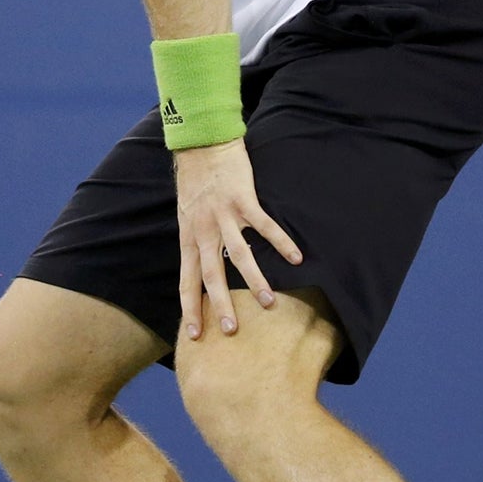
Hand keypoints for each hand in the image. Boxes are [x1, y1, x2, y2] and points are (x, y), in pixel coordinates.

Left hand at [174, 140, 301, 339]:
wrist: (201, 145)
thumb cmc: (196, 183)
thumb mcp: (186, 217)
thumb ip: (195, 242)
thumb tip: (201, 269)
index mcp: (189, 238)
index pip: (187, 282)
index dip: (190, 309)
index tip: (196, 336)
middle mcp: (203, 231)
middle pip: (211, 275)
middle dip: (220, 305)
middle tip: (232, 331)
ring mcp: (223, 216)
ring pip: (239, 255)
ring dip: (254, 280)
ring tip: (269, 303)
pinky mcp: (243, 200)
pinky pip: (264, 225)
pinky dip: (281, 242)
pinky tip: (296, 257)